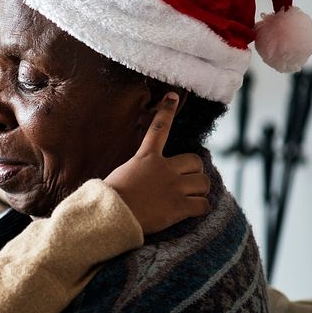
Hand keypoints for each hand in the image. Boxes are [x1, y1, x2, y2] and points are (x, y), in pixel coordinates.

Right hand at [104, 93, 210, 233]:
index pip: (159, 128)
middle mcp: (164, 169)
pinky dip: (200, 208)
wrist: (111, 215)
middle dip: (195, 171)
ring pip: (203, 183)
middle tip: (188, 181)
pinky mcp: (180, 207)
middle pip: (195, 161)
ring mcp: (174, 188)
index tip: (171, 96)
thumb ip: (134, 171)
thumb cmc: (108, 197)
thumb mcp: (119, 175)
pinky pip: (203, 204)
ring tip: (190, 198)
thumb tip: (133, 175)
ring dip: (199, 191)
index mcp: (146, 158)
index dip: (166, 111)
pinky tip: (191, 211)